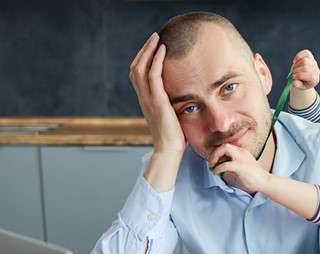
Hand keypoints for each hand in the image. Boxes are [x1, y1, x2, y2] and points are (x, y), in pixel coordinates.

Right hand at [129, 33, 185, 159]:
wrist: (170, 149)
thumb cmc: (174, 135)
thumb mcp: (171, 114)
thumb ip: (171, 102)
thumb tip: (183, 93)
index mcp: (145, 100)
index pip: (138, 74)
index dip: (143, 58)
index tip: (153, 46)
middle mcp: (143, 97)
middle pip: (136, 67)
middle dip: (144, 50)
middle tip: (154, 36)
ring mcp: (147, 99)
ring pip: (141, 68)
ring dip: (149, 50)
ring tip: (157, 38)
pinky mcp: (156, 101)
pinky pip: (153, 75)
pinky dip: (156, 60)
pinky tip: (162, 50)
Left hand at [207, 144, 271, 194]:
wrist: (264, 181)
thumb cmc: (253, 176)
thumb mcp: (240, 167)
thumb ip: (231, 164)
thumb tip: (219, 165)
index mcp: (242, 152)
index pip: (227, 147)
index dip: (218, 153)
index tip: (214, 161)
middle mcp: (241, 152)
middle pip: (224, 145)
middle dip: (215, 153)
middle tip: (211, 162)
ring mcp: (241, 158)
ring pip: (224, 149)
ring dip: (215, 157)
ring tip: (212, 166)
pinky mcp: (240, 166)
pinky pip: (225, 164)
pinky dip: (217, 168)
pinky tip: (216, 173)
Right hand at [290, 49, 319, 90]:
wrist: (304, 78)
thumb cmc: (301, 83)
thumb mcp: (299, 86)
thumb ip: (297, 85)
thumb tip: (294, 83)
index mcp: (314, 79)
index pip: (308, 75)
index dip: (298, 75)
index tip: (293, 77)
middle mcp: (316, 70)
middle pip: (306, 67)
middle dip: (297, 70)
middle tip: (293, 73)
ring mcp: (314, 63)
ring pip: (304, 60)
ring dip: (297, 64)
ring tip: (295, 69)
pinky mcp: (310, 57)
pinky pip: (306, 52)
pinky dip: (298, 56)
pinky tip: (295, 61)